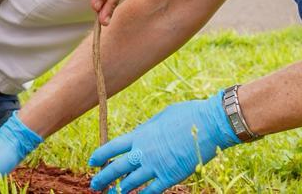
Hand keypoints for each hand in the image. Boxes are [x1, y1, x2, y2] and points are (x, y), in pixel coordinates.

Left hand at [88, 91, 238, 192]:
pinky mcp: (170, 177)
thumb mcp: (160, 117)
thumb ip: (147, 129)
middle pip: (117, 168)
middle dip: (104, 178)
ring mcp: (156, 166)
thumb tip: (139, 135)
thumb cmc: (186, 115)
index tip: (92, 162)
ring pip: (131, 183)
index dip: (101, 155)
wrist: (209, 125)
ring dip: (119, 190)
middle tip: (94, 185)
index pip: (113, 147)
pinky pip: (152, 190)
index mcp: (140, 134)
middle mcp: (144, 152)